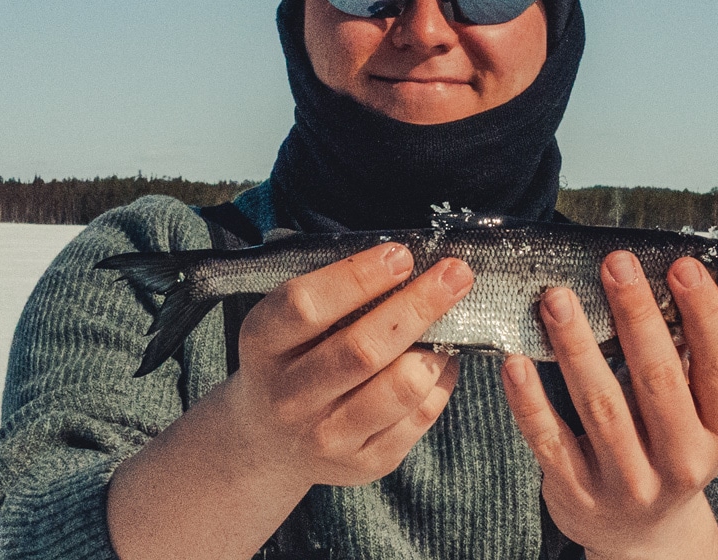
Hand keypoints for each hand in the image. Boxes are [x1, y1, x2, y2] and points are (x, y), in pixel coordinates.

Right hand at [224, 242, 472, 487]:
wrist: (270, 439)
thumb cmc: (291, 358)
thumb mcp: (286, 320)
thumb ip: (333, 293)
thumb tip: (407, 262)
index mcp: (263, 346)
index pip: (308, 306)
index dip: (359, 277)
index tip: (401, 255)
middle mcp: (289, 397)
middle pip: (363, 349)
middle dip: (419, 305)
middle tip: (455, 274)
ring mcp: (326, 437)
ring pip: (401, 387)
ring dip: (437, 345)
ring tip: (451, 318)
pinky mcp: (365, 462)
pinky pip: (420, 415)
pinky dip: (441, 377)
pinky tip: (442, 356)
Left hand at [501, 252, 717, 559]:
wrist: (642, 534)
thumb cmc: (667, 448)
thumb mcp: (699, 415)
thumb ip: (693, 356)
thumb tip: (689, 277)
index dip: (705, 314)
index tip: (682, 266)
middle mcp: (682, 462)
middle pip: (658, 380)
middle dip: (636, 316)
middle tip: (615, 265)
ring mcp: (628, 481)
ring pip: (601, 405)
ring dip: (577, 346)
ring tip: (557, 299)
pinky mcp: (577, 491)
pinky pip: (549, 438)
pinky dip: (529, 399)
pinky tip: (514, 361)